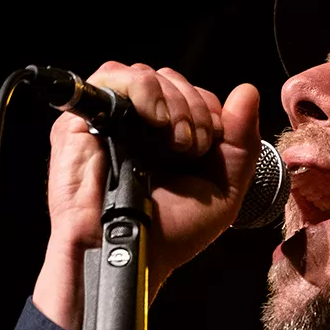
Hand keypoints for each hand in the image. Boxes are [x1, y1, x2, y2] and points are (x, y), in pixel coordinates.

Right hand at [33, 62, 261, 329]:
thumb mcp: (224, 190)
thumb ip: (242, 142)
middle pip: (174, 80)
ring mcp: (111, 118)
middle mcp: (141, 124)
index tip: (208, 147)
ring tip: (173, 142)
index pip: (197, 94)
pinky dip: (143, 91)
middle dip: (195, 108)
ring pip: (147, 74)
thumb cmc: (171, 232)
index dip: (211, 113)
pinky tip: (154, 124)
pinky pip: (112, 75)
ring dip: (173, 103)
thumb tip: (248, 91)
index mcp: (171, 136)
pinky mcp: (81, 118)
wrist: (132, 254)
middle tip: (191, 148)